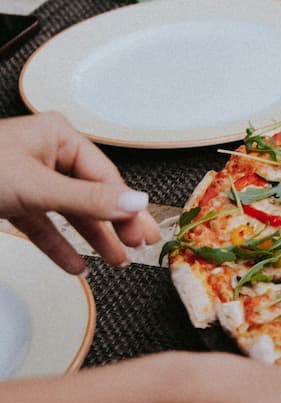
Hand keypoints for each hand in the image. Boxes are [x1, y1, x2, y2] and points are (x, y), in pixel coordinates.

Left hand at [0, 112, 160, 273]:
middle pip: (93, 194)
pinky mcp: (12, 200)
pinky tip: (75, 265)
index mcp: (59, 136)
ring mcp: (29, 178)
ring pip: (71, 212)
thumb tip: (137, 203)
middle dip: (114, 225)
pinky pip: (44, 225)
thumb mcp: (36, 187)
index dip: (127, 207)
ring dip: (92, 239)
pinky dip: (59, 245)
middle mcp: (47, 154)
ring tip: (115, 262)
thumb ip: (89, 198)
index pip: (106, 176)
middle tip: (139, 248)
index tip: (144, 232)